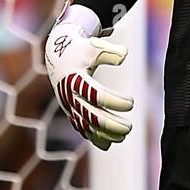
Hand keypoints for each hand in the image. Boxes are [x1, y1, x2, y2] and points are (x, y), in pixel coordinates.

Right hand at [44, 5, 132, 150]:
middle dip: (111, 125)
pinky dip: (93, 137)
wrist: (57, 56)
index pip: (98, 96)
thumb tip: (123, 55)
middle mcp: (70, 95)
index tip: (131, 103)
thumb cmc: (80, 49)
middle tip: (129, 127)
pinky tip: (109, 143)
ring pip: (86, 126)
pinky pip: (80, 128)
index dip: (116, 102)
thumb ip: (109, 51)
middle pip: (92, 116)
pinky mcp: (70, 111)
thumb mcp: (93, 46)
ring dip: (105, 134)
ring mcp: (69, 105)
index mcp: (76, 79)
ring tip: (124, 136)